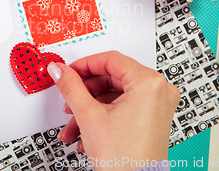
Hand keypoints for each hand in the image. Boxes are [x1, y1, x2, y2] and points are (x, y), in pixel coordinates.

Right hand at [47, 51, 178, 170]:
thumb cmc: (124, 159)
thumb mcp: (89, 115)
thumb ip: (71, 87)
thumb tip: (60, 70)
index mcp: (149, 83)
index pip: (110, 59)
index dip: (84, 65)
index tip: (68, 71)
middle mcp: (158, 91)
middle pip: (111, 77)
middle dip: (84, 92)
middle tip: (68, 98)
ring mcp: (157, 105)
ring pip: (114, 94)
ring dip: (89, 107)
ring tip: (73, 123)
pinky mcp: (152, 118)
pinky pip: (123, 106)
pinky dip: (102, 115)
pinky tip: (85, 130)